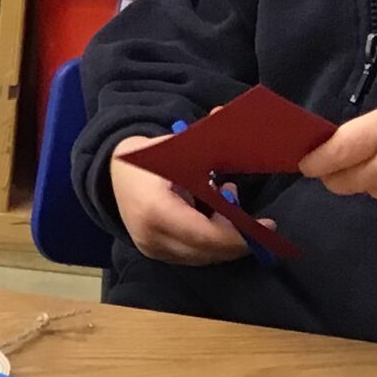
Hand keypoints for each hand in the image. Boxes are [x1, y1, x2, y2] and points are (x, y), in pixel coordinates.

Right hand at [110, 134, 258, 265]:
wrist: (111, 173)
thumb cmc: (148, 158)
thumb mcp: (179, 149)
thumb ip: (209, 146)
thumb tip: (231, 119)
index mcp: (156, 210)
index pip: (205, 234)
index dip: (239, 235)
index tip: (266, 227)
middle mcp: (151, 235)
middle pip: (207, 250)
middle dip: (238, 238)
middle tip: (257, 223)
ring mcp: (151, 248)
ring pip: (203, 256)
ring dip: (225, 239)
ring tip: (229, 209)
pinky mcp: (155, 253)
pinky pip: (193, 255)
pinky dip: (211, 242)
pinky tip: (214, 218)